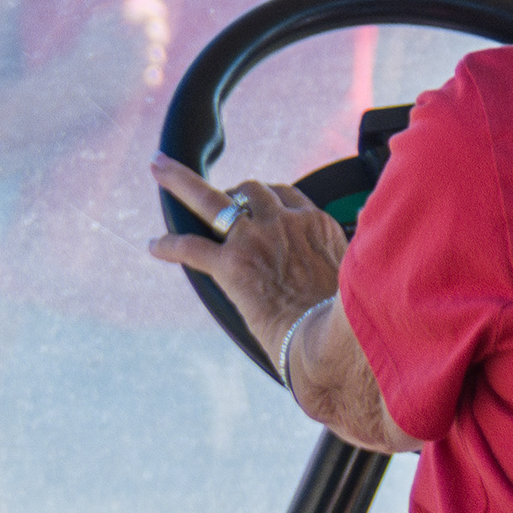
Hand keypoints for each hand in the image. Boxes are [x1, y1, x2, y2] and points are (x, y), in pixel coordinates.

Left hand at [150, 156, 347, 357]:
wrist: (333, 341)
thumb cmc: (347, 317)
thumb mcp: (355, 272)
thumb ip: (343, 255)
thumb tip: (358, 253)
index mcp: (317, 224)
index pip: (288, 195)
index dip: (268, 199)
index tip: (258, 205)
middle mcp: (287, 223)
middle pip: (253, 189)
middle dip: (233, 191)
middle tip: (216, 197)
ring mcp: (257, 239)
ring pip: (213, 200)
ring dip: (185, 186)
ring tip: (163, 172)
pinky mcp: (232, 265)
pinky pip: (190, 247)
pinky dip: (168, 245)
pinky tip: (154, 245)